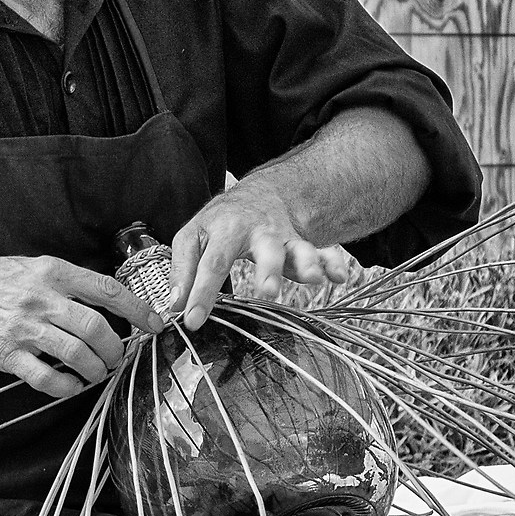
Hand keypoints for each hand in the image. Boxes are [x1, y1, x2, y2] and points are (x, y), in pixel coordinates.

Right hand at [0, 255, 164, 402]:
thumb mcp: (26, 265)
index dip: (138, 308)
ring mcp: (24, 328)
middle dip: (115, 349)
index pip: (106, 289)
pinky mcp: (7, 355)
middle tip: (116, 358)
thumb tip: (100, 300)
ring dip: (95, 370)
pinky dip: (66, 387)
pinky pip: (47, 379)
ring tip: (95, 373)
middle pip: (97, 328)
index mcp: (50, 271)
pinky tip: (70, 386)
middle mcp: (40, 298)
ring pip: (78, 355)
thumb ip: (61, 280)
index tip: (155, 323)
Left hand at [165, 180, 361, 329]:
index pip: (211, 263)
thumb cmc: (220, 223)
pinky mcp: (303, 246)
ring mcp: (284, 238)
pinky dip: (334, 263)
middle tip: (268, 292)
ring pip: (298, 248)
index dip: (201, 292)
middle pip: (264, 249)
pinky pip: (324, 252)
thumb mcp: (192, 237)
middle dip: (268, 269)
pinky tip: (340, 277)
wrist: (259, 195)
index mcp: (225, 229)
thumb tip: (174, 306)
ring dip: (307, 262)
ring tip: (311, 278)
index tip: (193, 320)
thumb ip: (182, 270)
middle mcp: (257, 232)